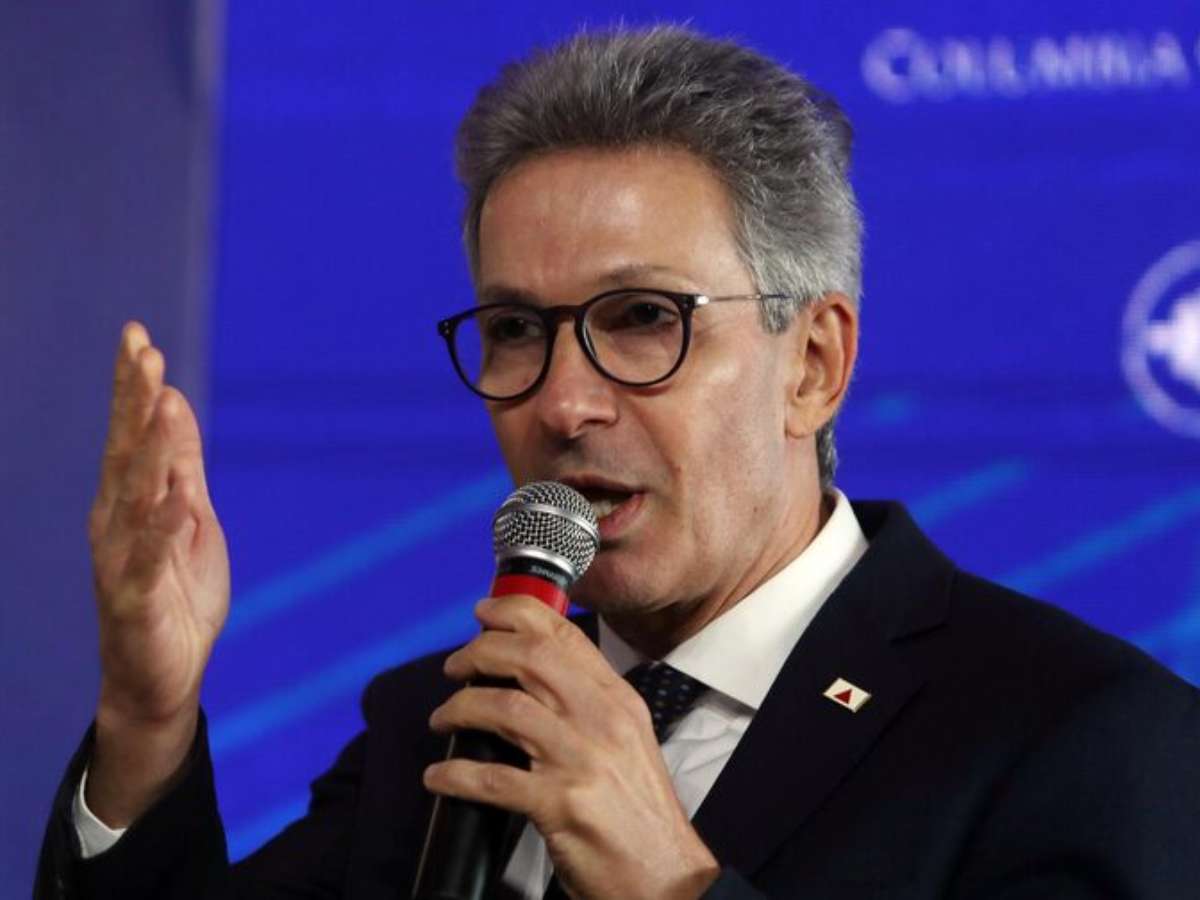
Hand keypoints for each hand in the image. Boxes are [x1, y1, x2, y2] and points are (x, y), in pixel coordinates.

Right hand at [85, 322, 229, 825]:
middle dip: (132, 400)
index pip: (130, 434)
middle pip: (125, 451)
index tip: (138, 336)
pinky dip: (161, 526)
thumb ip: (182, 463)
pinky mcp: (133, 598)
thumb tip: (175, 400)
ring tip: (160, 400)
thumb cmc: (176, 592)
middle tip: (140, 348)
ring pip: (134, 495)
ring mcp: (120, 559)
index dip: (133, 387)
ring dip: (149, 447)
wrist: (163, 675)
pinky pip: (148, 557)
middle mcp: (116, 521)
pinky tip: (175, 495)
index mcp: (130, 500)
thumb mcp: (190, 516)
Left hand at [423, 595, 720, 899]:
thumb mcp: (626, 741)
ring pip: (505, 708)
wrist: (667, 877)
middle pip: (530, 658)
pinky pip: (492, 779)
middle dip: (480, 651)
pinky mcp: (561, 806)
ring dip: (460, 707)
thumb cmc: (639, 813)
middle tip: (455, 665)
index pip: (565, 636)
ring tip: (443, 718)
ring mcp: (581, 761)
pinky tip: (439, 778)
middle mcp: (601, 721)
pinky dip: (455, 776)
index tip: (485, 613)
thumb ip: (587, 705)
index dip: (516, 614)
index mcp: (617, 700)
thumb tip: (531, 678)